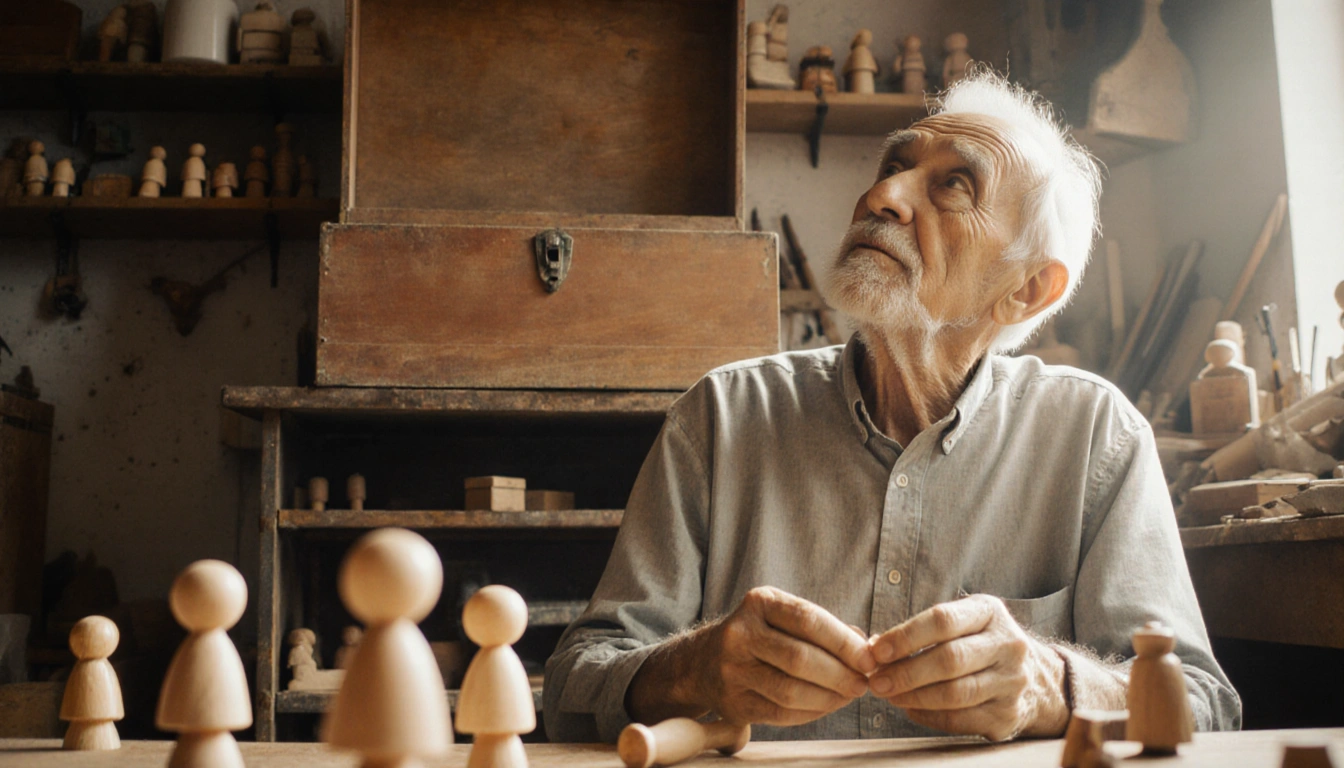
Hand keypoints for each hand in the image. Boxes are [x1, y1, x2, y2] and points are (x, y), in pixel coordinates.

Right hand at [678, 586, 876, 725]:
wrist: (703, 662)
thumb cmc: (759, 636)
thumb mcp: (782, 616)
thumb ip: (824, 627)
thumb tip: (867, 646)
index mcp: (759, 602)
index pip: (808, 620)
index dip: (844, 642)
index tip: (870, 658)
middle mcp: (740, 633)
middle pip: (800, 658)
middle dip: (840, 674)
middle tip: (864, 683)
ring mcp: (732, 670)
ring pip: (791, 690)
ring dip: (830, 697)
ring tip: (849, 695)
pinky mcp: (733, 703)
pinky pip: (781, 714)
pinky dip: (812, 712)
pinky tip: (827, 705)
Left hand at [867, 594, 1068, 740]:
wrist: (1036, 679)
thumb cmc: (981, 644)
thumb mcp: (964, 621)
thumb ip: (923, 630)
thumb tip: (874, 647)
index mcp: (990, 613)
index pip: (943, 620)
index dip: (905, 636)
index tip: (876, 651)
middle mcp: (1008, 645)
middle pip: (949, 660)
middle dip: (905, 672)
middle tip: (876, 681)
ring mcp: (1012, 682)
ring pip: (955, 693)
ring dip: (914, 696)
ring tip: (889, 695)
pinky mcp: (1008, 715)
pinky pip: (960, 719)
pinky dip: (929, 716)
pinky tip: (910, 709)